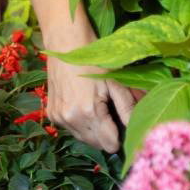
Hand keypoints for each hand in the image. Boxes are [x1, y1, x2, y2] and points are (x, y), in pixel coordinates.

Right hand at [44, 20, 140, 152]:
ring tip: (101, 109)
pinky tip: (86, 106)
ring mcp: (58, 118)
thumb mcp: (116, 83)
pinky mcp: (51, 114)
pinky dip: (81, 124)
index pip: (109, 144)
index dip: (121, 138)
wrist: (66, 45)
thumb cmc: (95, 61)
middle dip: (108, 135)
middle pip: (96, 144)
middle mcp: (70, 119)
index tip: (126, 127)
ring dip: (94, 131)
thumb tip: (137, 130)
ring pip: (83, 138)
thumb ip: (127, 109)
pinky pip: (71, 129)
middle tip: (115, 115)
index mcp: (88, 112)